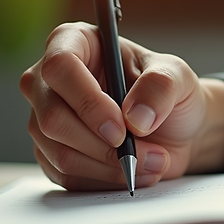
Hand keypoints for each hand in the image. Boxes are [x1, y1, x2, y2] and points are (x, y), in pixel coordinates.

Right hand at [20, 22, 223, 190]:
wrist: (175, 127)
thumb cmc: (169, 91)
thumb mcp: (177, 76)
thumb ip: (160, 86)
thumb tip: (134, 117)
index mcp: (76, 43)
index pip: (60, 66)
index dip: (87, 101)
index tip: (121, 127)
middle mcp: (50, 80)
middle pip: (52, 117)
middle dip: (101, 144)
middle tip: (140, 152)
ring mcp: (45, 118)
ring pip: (60, 152)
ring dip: (110, 166)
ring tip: (151, 162)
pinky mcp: (52, 153)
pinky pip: (67, 175)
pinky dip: (105, 180)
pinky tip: (134, 172)